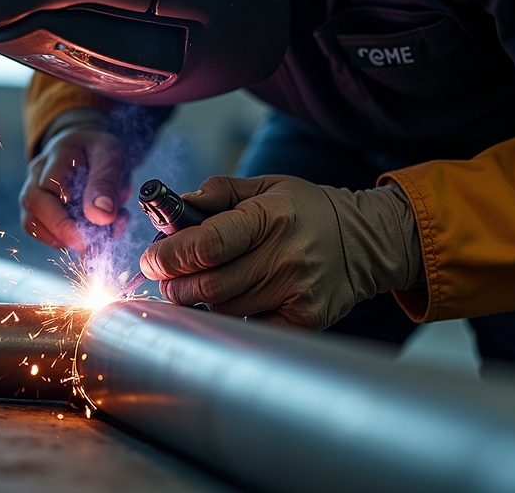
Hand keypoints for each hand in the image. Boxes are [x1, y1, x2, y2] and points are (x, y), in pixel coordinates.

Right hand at [20, 124, 131, 251]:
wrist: (92, 153)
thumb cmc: (100, 154)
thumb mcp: (112, 158)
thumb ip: (107, 184)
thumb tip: (101, 216)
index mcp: (59, 154)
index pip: (50, 185)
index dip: (67, 213)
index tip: (90, 232)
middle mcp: (38, 172)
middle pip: (33, 204)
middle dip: (62, 230)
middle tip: (89, 246)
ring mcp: (33, 192)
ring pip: (31, 222)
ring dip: (62, 238)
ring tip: (93, 240)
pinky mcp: (37, 210)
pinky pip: (39, 231)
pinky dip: (63, 241)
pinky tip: (86, 238)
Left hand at [139, 175, 421, 329]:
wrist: (363, 241)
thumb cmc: (305, 211)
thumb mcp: (265, 187)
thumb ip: (218, 193)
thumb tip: (175, 207)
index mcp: (271, 216)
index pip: (208, 244)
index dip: (170, 256)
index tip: (151, 260)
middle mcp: (286, 256)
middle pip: (208, 285)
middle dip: (174, 284)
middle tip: (165, 277)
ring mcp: (297, 292)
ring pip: (223, 309)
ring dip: (200, 301)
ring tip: (200, 284)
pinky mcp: (304, 320)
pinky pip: (248, 328)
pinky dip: (228, 320)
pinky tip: (228, 303)